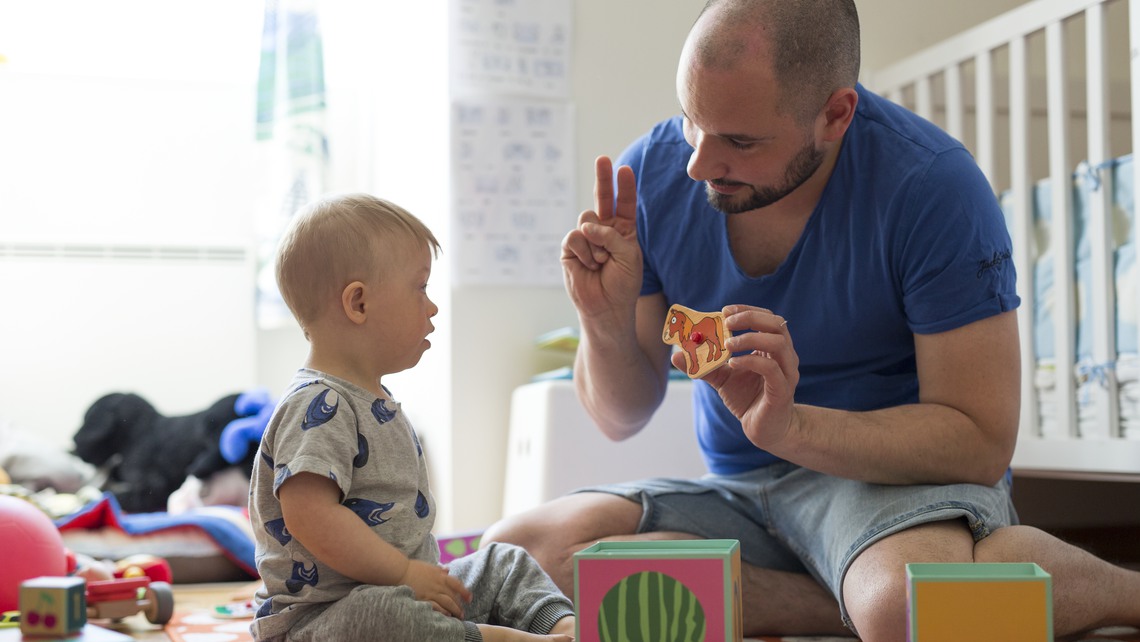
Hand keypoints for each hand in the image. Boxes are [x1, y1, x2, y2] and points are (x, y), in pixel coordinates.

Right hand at [399, 559, 471, 617]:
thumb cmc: (413, 568)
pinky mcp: (423, 599)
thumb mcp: (429, 566)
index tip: (469, 598)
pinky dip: (443, 611)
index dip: (465, 592)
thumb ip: (439, 570)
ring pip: (447, 602)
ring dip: (455, 609)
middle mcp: (438, 584)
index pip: (457, 584)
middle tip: (463, 611)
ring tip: (459, 615)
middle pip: (453, 596)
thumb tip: (447, 570)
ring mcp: (431, 592)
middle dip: (460, 604)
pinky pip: (436, 606)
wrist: (400, 571)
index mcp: (440, 576)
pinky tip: (447, 614)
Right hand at [561, 155, 642, 322]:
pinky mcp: (569, 248)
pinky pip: (575, 237)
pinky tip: (589, 266)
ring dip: (597, 242)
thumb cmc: (623, 283)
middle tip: (602, 158)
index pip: (624, 204)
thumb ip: (612, 236)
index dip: (624, 187)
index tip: (625, 169)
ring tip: (602, 262)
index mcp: (623, 230)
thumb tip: (585, 226)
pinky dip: (585, 252)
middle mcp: (604, 230)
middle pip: (602, 198)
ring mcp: (585, 238)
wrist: (606, 308)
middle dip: (602, 178)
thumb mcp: (629, 256)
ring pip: (587, 220)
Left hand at [685, 305, 798, 451]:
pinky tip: (732, 364)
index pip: (767, 318)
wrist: (763, 429)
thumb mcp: (721, 378)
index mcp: (772, 348)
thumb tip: (676, 355)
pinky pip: (770, 368)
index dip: (747, 310)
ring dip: (750, 338)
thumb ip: (704, 365)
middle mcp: (784, 356)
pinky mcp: (782, 389)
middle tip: (726, 322)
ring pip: (777, 342)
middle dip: (750, 318)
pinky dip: (750, 361)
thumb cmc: (747, 399)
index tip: (724, 311)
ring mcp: (786, 372)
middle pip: (776, 324)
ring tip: (727, 344)